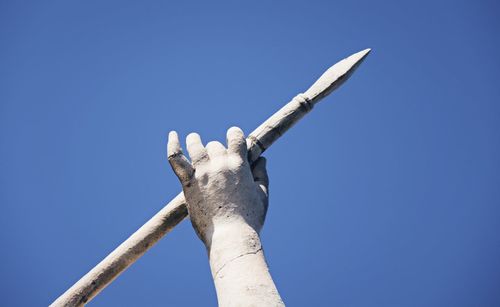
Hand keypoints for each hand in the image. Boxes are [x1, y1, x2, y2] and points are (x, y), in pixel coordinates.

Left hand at [167, 127, 268, 247]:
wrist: (231, 236)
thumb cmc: (250, 219)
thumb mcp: (262, 195)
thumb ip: (261, 175)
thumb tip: (261, 160)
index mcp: (239, 165)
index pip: (235, 136)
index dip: (235, 135)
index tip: (234, 140)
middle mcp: (220, 164)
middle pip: (215, 146)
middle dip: (218, 150)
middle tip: (219, 163)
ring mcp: (203, 173)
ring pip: (196, 146)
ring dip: (195, 140)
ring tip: (194, 138)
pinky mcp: (188, 183)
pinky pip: (176, 158)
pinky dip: (173, 144)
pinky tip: (173, 135)